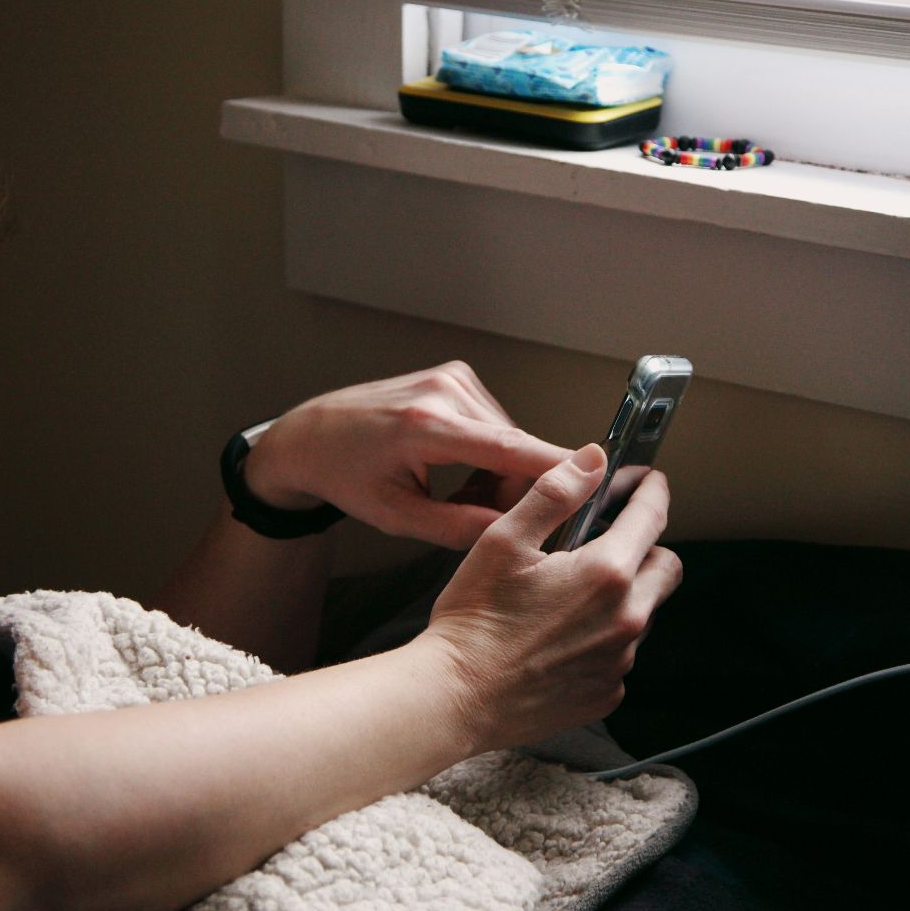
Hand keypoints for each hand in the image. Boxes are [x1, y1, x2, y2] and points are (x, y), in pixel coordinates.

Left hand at [242, 362, 570, 548]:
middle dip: (510, 488)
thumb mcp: (395, 517)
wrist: (313, 435)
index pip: (509, 448)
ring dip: (498, 470)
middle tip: (475, 516)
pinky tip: (456, 466)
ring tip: (456, 492)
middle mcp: (444, 391)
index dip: (556, 469)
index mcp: (426, 426)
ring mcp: (452, 378)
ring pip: (508, 437)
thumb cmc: (346, 475)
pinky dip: (488, 450)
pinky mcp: (456, 375)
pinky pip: (495, 423)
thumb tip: (512, 534)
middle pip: (515, 448)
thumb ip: (457, 528)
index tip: (595, 483)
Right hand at [416, 444, 682, 753]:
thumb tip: (591, 461)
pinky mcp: (605, 692)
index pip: (652, 517)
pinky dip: (603, 639)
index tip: (648, 483)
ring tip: (572, 595)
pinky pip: (621, 654)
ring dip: (624, 596)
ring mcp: (618, 660)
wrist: (456, 697)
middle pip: (667, 568)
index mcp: (606, 573)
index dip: (651, 491)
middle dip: (648, 547)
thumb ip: (555, 494)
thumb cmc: (474, 621)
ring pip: (644, 612)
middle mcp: (625, 619)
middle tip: (610, 541)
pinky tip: (562, 636)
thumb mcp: (504, 540)